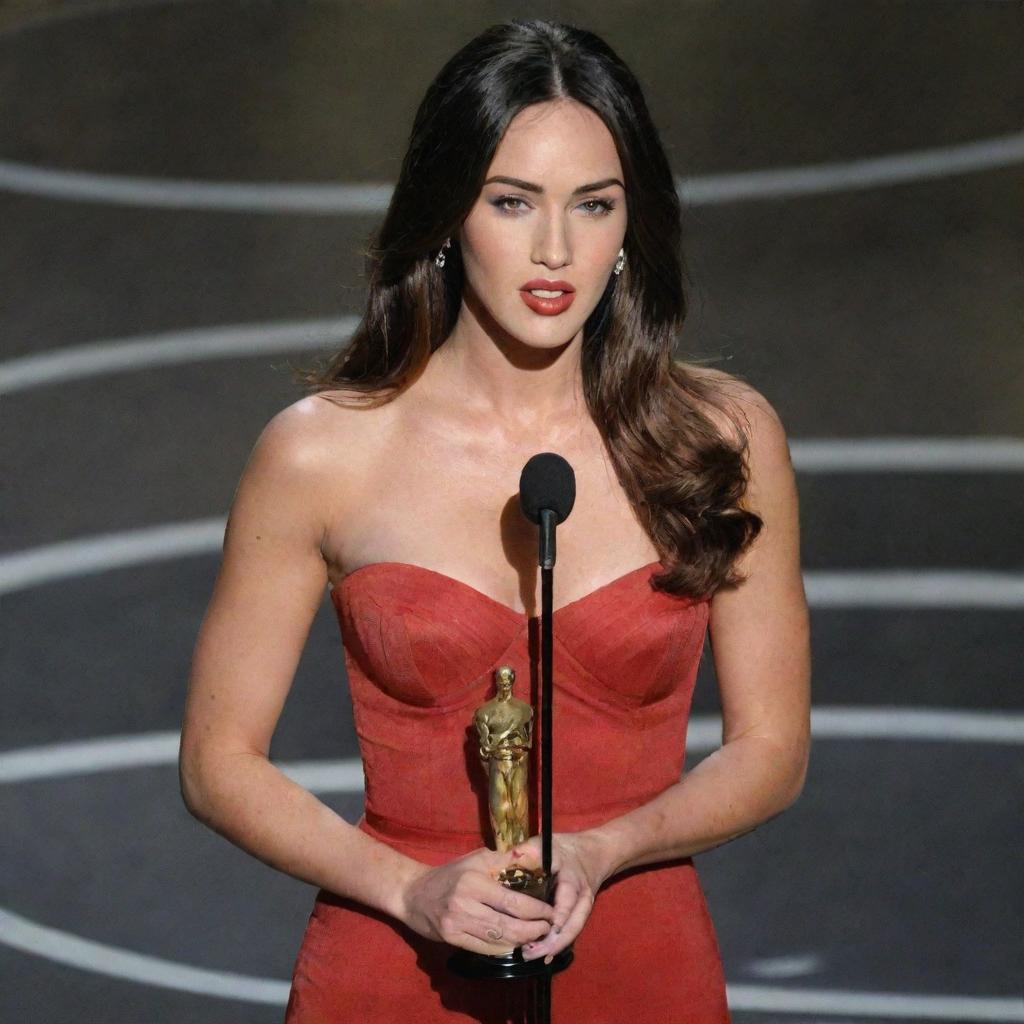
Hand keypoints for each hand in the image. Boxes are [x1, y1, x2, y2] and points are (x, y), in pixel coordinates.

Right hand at [399, 846, 555, 955]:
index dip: (536, 910)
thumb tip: (532, 861)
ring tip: (536, 936)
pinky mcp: (452, 940)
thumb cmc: (449, 873)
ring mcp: (457, 924)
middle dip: (533, 929)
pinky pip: (485, 949)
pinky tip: (515, 944)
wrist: (413, 893)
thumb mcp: (475, 859)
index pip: (512, 901)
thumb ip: (502, 861)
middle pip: (508, 925)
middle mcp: (465, 904)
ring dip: (521, 941)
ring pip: (498, 940)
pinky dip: (504, 948)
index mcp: (474, 881)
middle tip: (548, 927)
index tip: (550, 911)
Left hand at [510, 830, 613, 963]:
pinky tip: (545, 956)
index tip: (546, 930)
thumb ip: (526, 852)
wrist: (593, 853)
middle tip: (530, 951)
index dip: (558, 915)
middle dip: (554, 940)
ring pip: (574, 930)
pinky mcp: (581, 914)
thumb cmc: (563, 849)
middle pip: (572, 921)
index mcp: (571, 878)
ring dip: (555, 946)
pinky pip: (572, 931)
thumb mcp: (545, 844)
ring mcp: (584, 907)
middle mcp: (581, 895)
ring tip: (535, 956)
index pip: (567, 898)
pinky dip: (559, 944)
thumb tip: (504, 863)